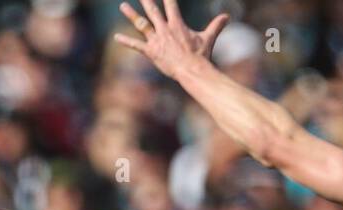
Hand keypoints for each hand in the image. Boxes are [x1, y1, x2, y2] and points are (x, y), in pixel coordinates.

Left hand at [113, 0, 228, 79]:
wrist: (191, 69)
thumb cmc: (200, 55)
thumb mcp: (208, 38)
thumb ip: (216, 26)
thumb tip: (227, 16)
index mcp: (177, 24)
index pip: (171, 5)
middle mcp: (165, 29)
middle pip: (153, 11)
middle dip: (146, 0)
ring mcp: (156, 40)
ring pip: (141, 24)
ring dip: (131, 15)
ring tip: (122, 6)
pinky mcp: (150, 51)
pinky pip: (136, 45)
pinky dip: (126, 41)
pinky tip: (116, 37)